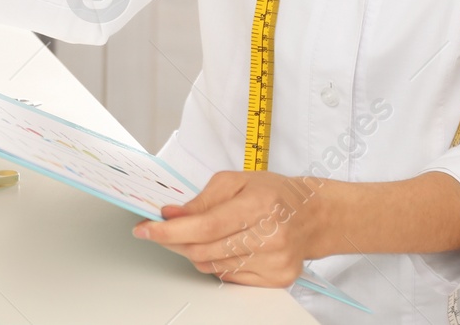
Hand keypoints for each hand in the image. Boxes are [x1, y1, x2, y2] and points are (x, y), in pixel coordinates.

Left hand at [131, 171, 327, 286]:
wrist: (313, 215)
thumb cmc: (275, 194)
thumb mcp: (236, 181)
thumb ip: (202, 199)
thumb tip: (172, 215)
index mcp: (260, 205)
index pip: (206, 225)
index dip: (172, 230)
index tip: (146, 229)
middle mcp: (271, 237)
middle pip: (206, 249)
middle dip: (175, 241)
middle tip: (160, 230)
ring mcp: (275, 262)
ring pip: (213, 266)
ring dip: (194, 251)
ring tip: (195, 235)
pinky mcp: (277, 279)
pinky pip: (229, 277)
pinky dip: (215, 262)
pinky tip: (221, 247)